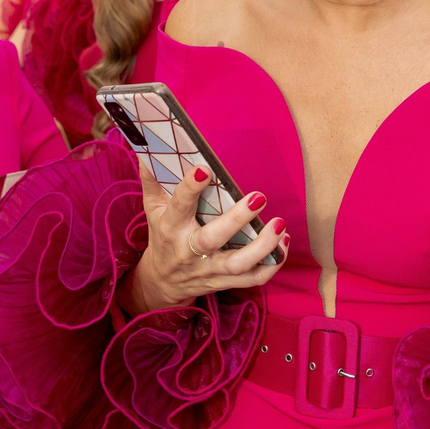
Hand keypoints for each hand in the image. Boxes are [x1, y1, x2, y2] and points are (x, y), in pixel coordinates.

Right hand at [118, 160, 288, 314]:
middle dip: (237, 219)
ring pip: (236, 264)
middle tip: (258, 197)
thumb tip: (147, 146)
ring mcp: (208, 269)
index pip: (179, 206)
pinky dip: (271, 264)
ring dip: (262, 246)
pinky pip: (251, 279)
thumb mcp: (152, 208)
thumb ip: (152, 179)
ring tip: (279, 224)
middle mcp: (189, 251)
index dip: (190, 189)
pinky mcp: (224, 281)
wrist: (162, 282)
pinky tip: (282, 244)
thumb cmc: (162, 236)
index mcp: (170, 227)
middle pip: (212, 239)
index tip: (204, 169)